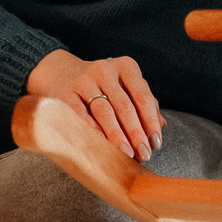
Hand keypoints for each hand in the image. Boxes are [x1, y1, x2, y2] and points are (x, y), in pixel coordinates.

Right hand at [26, 48, 163, 160]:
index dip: (150, 121)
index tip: (156, 143)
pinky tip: (102, 146)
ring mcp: (83, 80)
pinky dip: (93, 132)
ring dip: (117, 136)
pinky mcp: (65, 93)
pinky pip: (81, 116)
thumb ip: (144, 103)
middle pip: (124, 105)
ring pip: (104, 111)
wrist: (61, 73)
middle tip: (144, 154)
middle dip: (136, 133)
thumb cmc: (103, 86)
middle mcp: (104, 69)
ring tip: (127, 154)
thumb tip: (160, 126)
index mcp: (125, 66)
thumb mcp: (125, 87)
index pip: (142, 95)